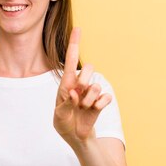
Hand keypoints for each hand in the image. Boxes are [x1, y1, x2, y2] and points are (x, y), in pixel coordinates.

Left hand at [54, 27, 111, 143]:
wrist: (76, 137)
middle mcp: (80, 84)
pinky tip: (93, 110)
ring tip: (83, 109)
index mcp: (66, 83)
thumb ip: (65, 104)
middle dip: (84, 80)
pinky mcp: (101, 101)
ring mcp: (91, 92)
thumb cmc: (63, 123)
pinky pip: (105, 97)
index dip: (74, 44)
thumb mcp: (59, 116)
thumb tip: (74, 92)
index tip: (78, 29)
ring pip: (95, 86)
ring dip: (88, 100)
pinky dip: (99, 105)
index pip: (70, 60)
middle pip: (87, 67)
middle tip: (78, 95)